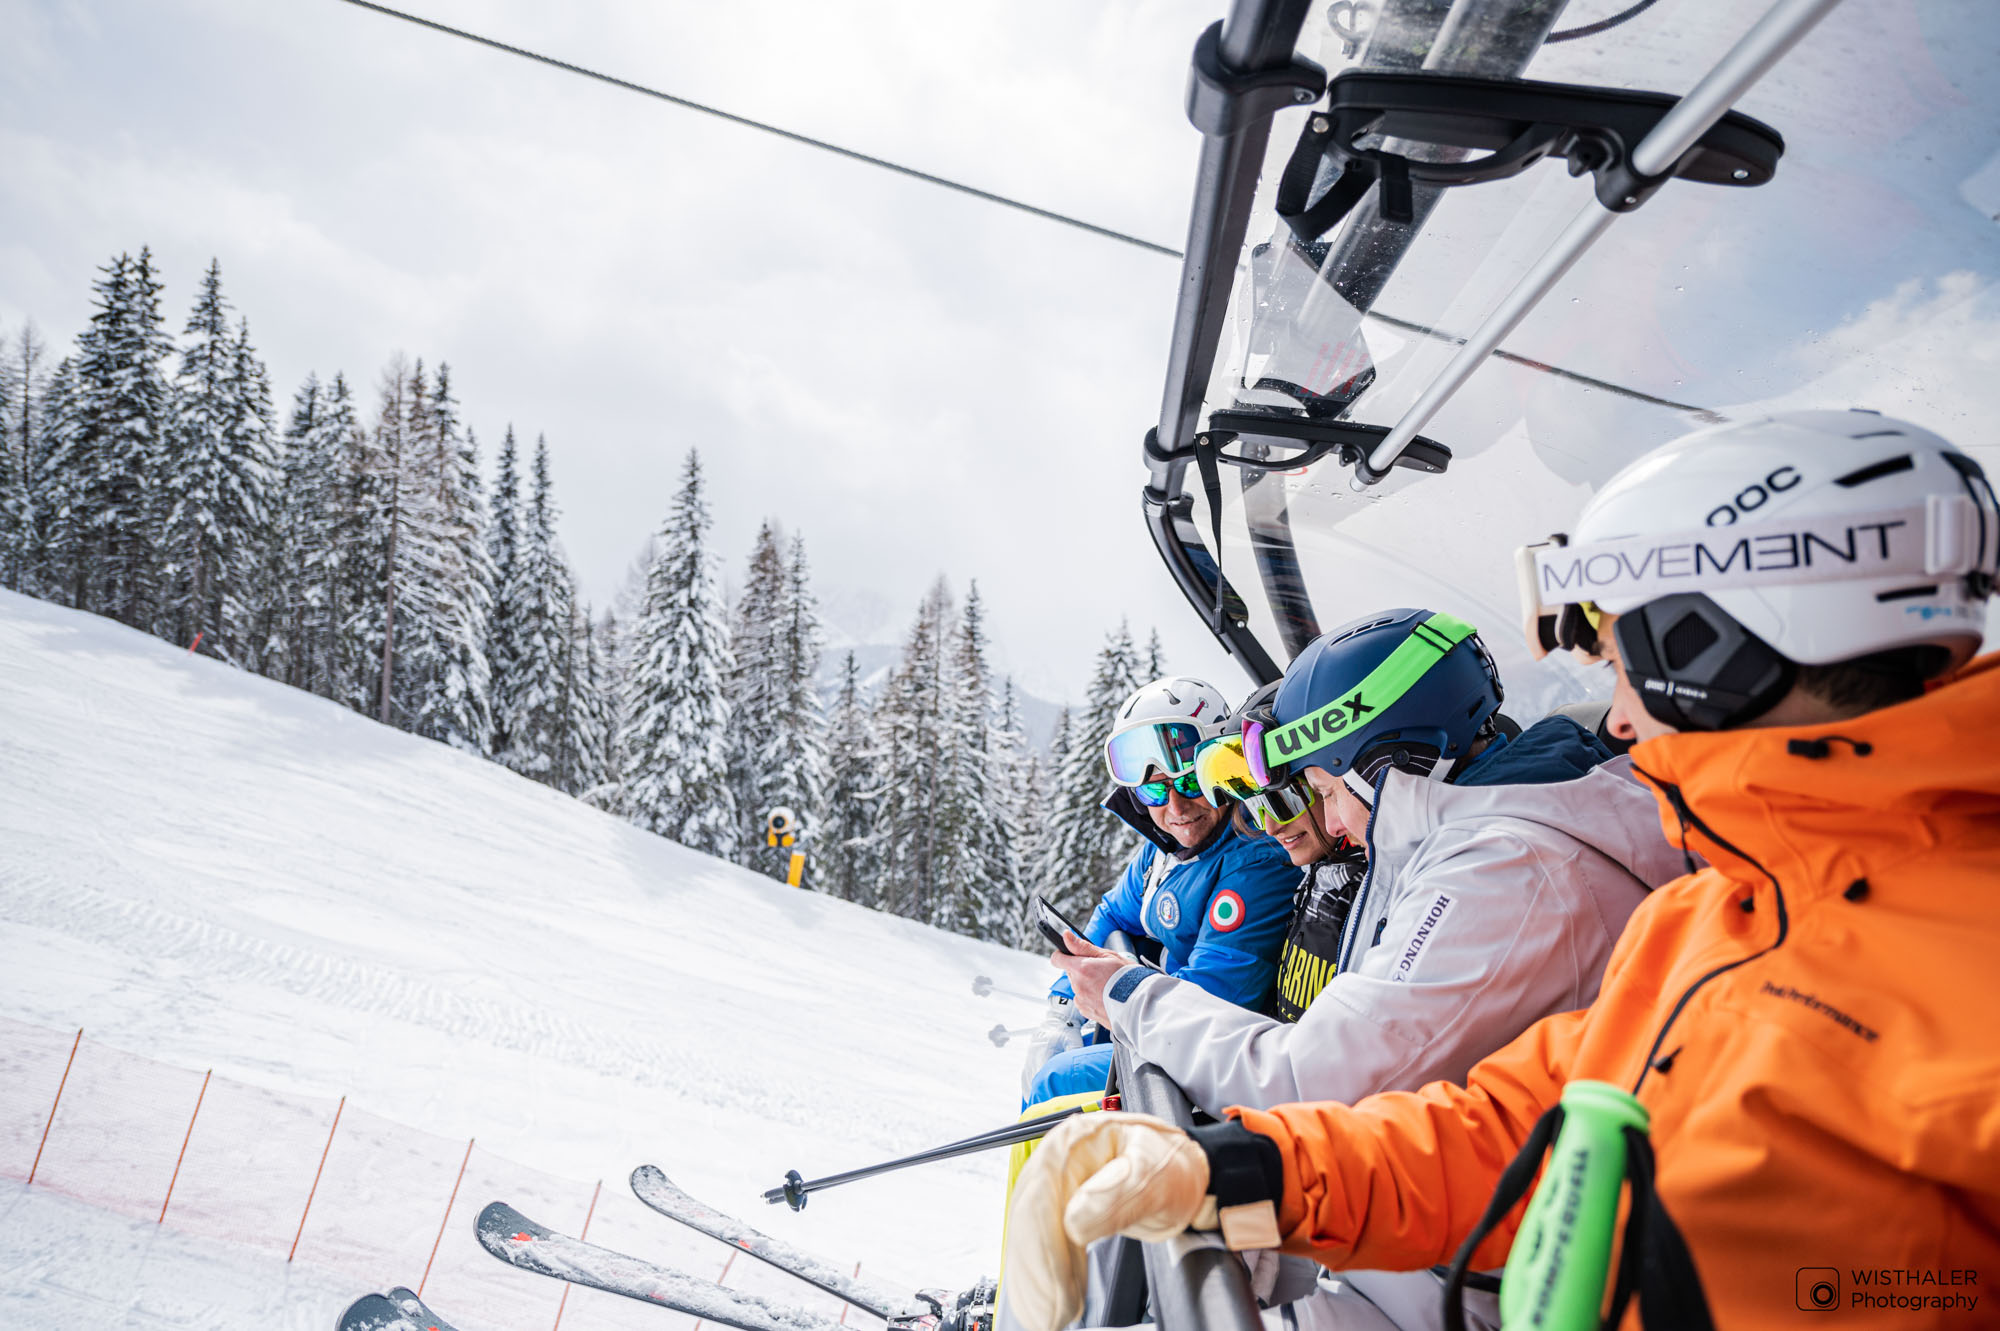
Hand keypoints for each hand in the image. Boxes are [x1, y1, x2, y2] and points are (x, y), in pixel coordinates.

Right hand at [1001, 1113, 1209, 1330]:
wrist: (1181, 1177)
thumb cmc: (1170, 1168)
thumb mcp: (1155, 1175)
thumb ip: (1117, 1194)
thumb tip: (1073, 1221)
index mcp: (1075, 1142)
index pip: (1043, 1195)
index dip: (1044, 1244)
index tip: (1055, 1283)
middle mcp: (1055, 1161)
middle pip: (1029, 1218)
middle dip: (1039, 1269)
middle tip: (1053, 1311)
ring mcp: (1053, 1185)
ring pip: (1029, 1235)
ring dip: (1037, 1278)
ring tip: (1051, 1313)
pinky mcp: (1057, 1208)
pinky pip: (1040, 1242)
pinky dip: (1042, 1274)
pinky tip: (1050, 1299)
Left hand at [1049, 932, 1130, 1025]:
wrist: (1139, 1004)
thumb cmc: (1128, 979)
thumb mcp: (1108, 955)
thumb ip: (1083, 946)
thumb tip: (1067, 937)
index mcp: (1081, 969)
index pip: (1058, 959)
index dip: (1063, 954)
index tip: (1069, 954)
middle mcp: (1077, 986)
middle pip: (1072, 973)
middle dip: (1082, 970)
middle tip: (1101, 970)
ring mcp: (1081, 1000)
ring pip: (1078, 987)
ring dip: (1087, 984)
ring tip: (1107, 985)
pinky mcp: (1086, 1012)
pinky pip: (1083, 1000)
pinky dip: (1091, 997)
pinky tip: (1106, 996)